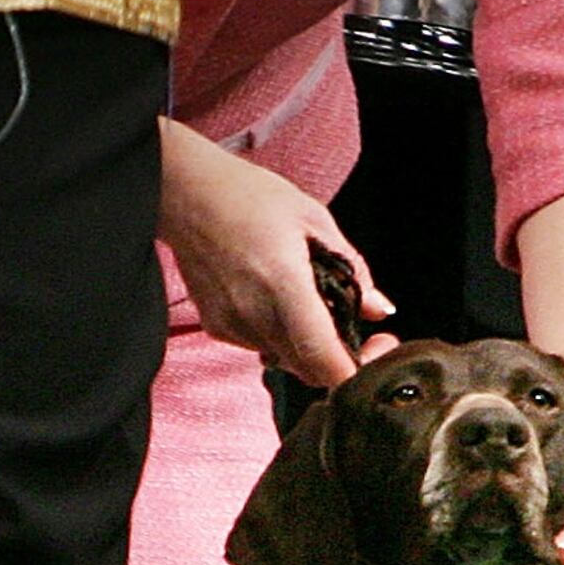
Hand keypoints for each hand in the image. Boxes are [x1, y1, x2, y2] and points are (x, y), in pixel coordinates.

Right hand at [158, 120, 396, 385]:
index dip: (357, 370)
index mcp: (284, 283)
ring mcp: (232, 325)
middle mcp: (254, 314)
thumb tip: (379, 308)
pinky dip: (278, 333)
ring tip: (306, 299)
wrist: (185, 194)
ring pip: (285, 359)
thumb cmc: (249, 197)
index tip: (376, 345)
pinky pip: (260, 346)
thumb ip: (351, 269)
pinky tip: (274, 297)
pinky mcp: (217, 327)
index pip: (324, 359)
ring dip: (306, 343)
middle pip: (309, 369)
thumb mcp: (314, 220)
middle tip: (352, 322)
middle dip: (336, 357)